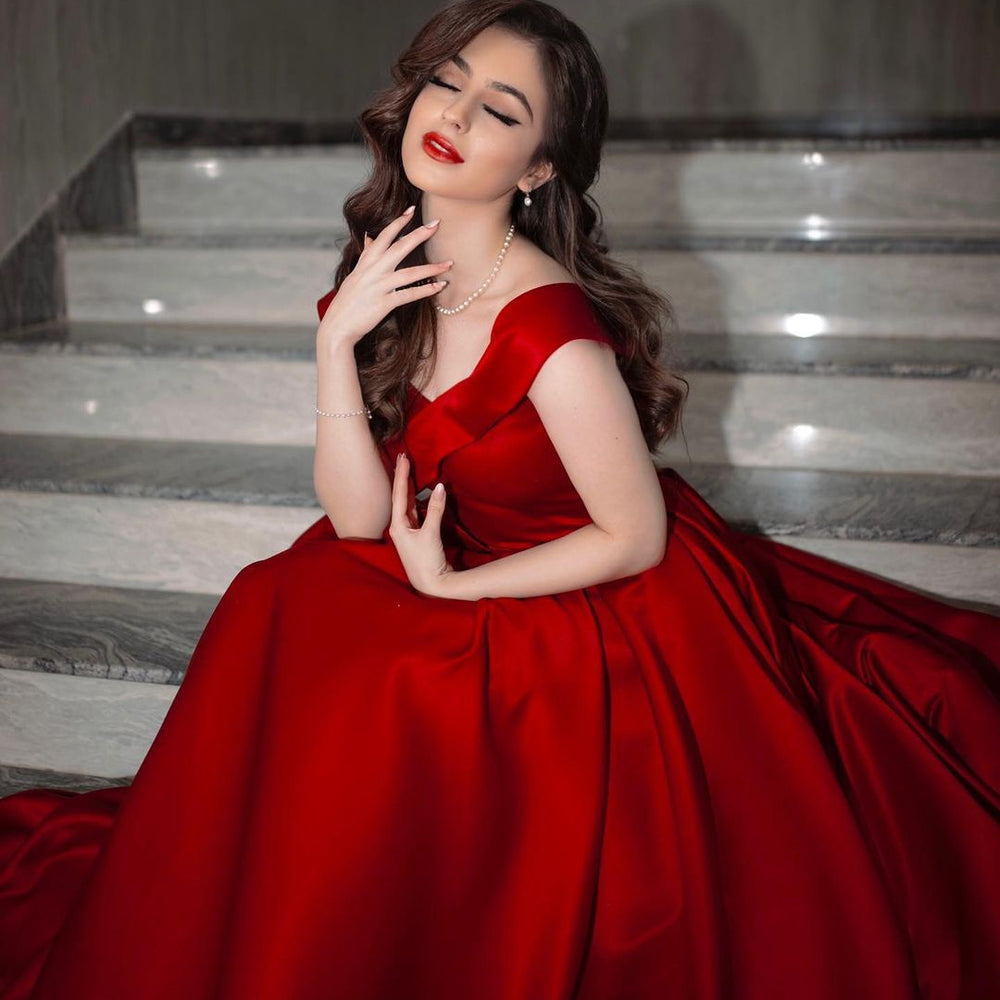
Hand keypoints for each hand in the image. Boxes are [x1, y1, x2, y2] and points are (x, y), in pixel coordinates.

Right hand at [317, 206, 452, 349]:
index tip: (412, 209)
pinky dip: (426, 290)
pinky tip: (440, 286)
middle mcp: (373, 271)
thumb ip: (366, 257)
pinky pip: (409, 295)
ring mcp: (379, 287)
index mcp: (366, 263)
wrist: (337, 327)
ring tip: (449, 263)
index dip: (398, 222)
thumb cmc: (347, 303)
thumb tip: (370, 237)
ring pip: (410, 273)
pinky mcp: (384, 304)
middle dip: (419, 234)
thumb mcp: (355, 275)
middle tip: (437, 223)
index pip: (383, 236)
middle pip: (399, 247)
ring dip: (432, 268)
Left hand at [388, 452, 455, 597]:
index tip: (403, 458)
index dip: (402, 475)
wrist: (430, 585)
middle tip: (403, 457)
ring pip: (408, 504)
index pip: (399, 494)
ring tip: (410, 470)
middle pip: (400, 496)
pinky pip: (416, 512)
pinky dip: (419, 500)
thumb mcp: (431, 534)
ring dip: (410, 487)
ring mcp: (408, 531)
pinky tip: (421, 493)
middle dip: (403, 477)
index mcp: (398, 526)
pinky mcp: (418, 536)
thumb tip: (440, 487)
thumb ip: (436, 510)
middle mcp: (400, 527)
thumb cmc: (426, 562)